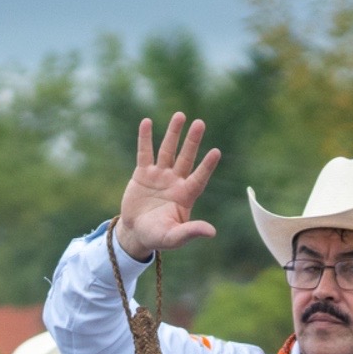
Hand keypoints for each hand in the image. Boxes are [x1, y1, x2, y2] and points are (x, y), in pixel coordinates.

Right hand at [114, 113, 221, 261]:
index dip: (207, 166)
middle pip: (186, 158)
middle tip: (200, 123)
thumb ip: (191, 232)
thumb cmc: (158, 237)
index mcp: (186, 196)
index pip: (199, 178)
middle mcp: (175, 182)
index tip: (216, 152)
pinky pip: (144, 153)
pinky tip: (147, 122)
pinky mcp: (142, 174)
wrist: (136, 233)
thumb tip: (212, 232)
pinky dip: (145, 138)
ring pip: (167, 151)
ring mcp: (159, 176)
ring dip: (173, 134)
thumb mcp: (174, 238)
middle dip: (192, 141)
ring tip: (180, 115)